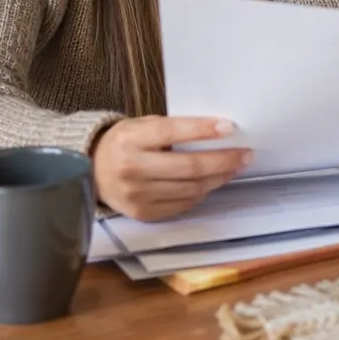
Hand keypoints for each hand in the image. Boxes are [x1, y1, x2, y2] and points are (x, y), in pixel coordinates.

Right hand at [92, 115, 251, 220]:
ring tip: (235, 167)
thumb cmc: (126, 142)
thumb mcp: (142, 125)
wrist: (92, 171)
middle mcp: (132, 169)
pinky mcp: (143, 214)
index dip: (203, 130)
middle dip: (223, 160)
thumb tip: (216, 131)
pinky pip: (182, 204)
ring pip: (190, 189)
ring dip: (218, 178)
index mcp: (131, 139)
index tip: (229, 127)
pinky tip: (212, 182)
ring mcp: (137, 195)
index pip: (173, 132)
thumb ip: (172, 128)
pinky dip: (202, 193)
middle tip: (246, 154)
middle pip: (188, 167)